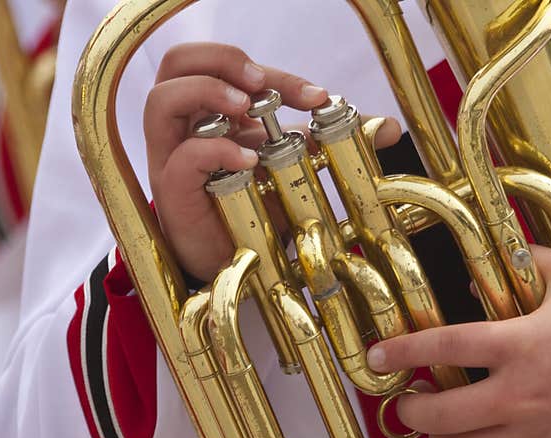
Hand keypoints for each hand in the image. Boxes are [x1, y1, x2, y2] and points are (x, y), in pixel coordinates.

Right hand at [145, 43, 400, 280]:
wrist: (236, 264)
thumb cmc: (257, 210)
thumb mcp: (297, 168)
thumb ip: (334, 144)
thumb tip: (389, 127)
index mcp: (215, 114)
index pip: (232, 69)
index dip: (277, 74)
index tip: (318, 97)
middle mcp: (187, 128)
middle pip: (178, 64)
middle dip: (223, 60)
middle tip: (261, 83)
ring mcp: (173, 158)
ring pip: (161, 100)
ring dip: (207, 92)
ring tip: (246, 107)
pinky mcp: (173, 191)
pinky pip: (182, 157)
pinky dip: (216, 151)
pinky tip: (249, 160)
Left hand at [366, 246, 550, 437]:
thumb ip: (531, 260)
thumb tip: (491, 258)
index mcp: (520, 345)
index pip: (441, 345)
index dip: (400, 351)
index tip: (377, 357)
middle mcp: (518, 396)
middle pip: (438, 416)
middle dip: (411, 408)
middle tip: (411, 397)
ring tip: (441, 427)